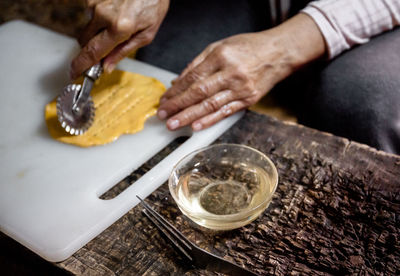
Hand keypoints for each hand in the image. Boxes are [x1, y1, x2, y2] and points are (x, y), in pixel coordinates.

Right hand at [70, 0, 168, 79]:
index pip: (93, 52)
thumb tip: (106, 66)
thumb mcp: (146, 34)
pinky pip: (90, 13)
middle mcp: (103, 14)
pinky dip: (100, 17)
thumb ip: (124, 51)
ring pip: (88, 27)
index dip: (81, 65)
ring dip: (98, 30)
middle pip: (85, 41)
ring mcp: (95, 2)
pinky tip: (115, 11)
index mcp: (119, 27)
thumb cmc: (153, 4)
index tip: (74, 73)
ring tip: (119, 20)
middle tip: (107, 46)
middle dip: (93, 47)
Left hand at [157, 13, 325, 130]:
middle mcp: (230, 73)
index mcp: (221, 56)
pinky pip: (226, 112)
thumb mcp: (220, 46)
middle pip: (199, 92)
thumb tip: (178, 82)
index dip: (176, 90)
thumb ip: (198, 64)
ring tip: (173, 124)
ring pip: (210, 105)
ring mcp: (241, 88)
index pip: (192, 77)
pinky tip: (196, 127)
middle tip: (163, 115)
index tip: (164, 100)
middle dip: (178, 105)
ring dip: (190, 116)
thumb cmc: (248, 48)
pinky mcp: (248, 100)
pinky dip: (210, 120)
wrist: (279, 53)